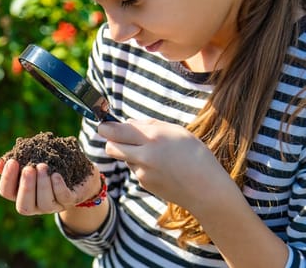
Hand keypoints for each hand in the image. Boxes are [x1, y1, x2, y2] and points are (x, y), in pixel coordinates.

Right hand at [0, 158, 101, 214]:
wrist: (78, 171)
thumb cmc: (49, 163)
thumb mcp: (31, 159)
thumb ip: (16, 161)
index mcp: (20, 193)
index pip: (6, 192)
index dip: (7, 179)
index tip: (12, 162)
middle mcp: (35, 204)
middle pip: (23, 206)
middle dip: (26, 187)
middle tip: (28, 168)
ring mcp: (53, 206)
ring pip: (44, 204)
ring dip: (42, 185)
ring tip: (43, 166)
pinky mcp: (70, 201)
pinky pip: (64, 198)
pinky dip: (58, 187)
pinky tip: (55, 174)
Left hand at [97, 119, 231, 211]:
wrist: (207, 189)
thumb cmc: (196, 155)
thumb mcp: (177, 132)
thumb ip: (149, 125)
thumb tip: (127, 122)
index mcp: (153, 137)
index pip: (114, 131)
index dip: (106, 127)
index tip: (105, 125)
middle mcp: (144, 154)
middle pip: (110, 146)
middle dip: (111, 141)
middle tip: (120, 138)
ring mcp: (142, 171)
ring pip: (124, 158)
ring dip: (131, 154)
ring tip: (156, 155)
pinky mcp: (143, 183)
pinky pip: (136, 170)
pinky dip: (142, 166)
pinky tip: (162, 168)